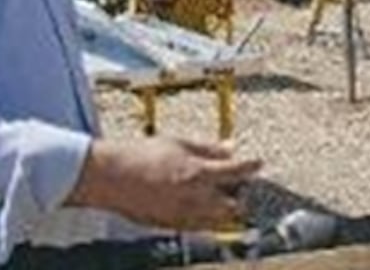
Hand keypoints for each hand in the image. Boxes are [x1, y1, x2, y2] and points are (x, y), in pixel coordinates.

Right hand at [67, 136, 261, 230]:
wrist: (111, 178)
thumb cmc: (142, 155)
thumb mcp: (178, 143)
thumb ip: (207, 148)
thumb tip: (230, 147)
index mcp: (199, 173)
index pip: (236, 171)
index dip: (251, 166)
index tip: (258, 163)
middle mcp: (196, 199)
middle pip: (234, 205)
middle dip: (241, 195)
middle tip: (239, 183)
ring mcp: (184, 216)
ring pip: (218, 220)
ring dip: (225, 209)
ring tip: (221, 195)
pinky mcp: (172, 226)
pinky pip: (199, 227)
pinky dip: (207, 218)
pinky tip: (200, 206)